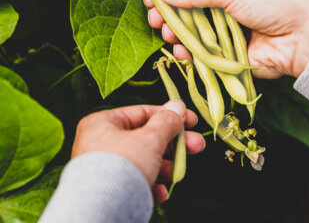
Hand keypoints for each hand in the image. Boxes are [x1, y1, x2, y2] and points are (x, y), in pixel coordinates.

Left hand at [71, 101, 204, 203]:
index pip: (143, 112)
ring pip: (143, 161)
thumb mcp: (151, 138)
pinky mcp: (108, 191)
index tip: (192, 121)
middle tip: (198, 145)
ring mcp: (104, 168)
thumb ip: (167, 121)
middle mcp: (100, 143)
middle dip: (174, 143)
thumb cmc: (122, 167)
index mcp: (103, 123)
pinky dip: (150, 185)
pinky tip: (160, 192)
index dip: (170, 115)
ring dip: (166, 167)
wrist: (100, 214)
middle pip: (146, 137)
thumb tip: (178, 105)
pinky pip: (134, 183)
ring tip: (181, 172)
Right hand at [144, 0, 308, 77]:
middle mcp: (227, 9)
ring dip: (178, 36)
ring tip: (168, 36)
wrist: (305, 36)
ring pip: (195, 35)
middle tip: (154, 21)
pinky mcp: (231, 56)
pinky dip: (191, 55)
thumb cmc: (274, 2)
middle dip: (170, 17)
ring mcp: (228, 33)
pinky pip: (205, 55)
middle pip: (190, 13)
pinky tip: (181, 53)